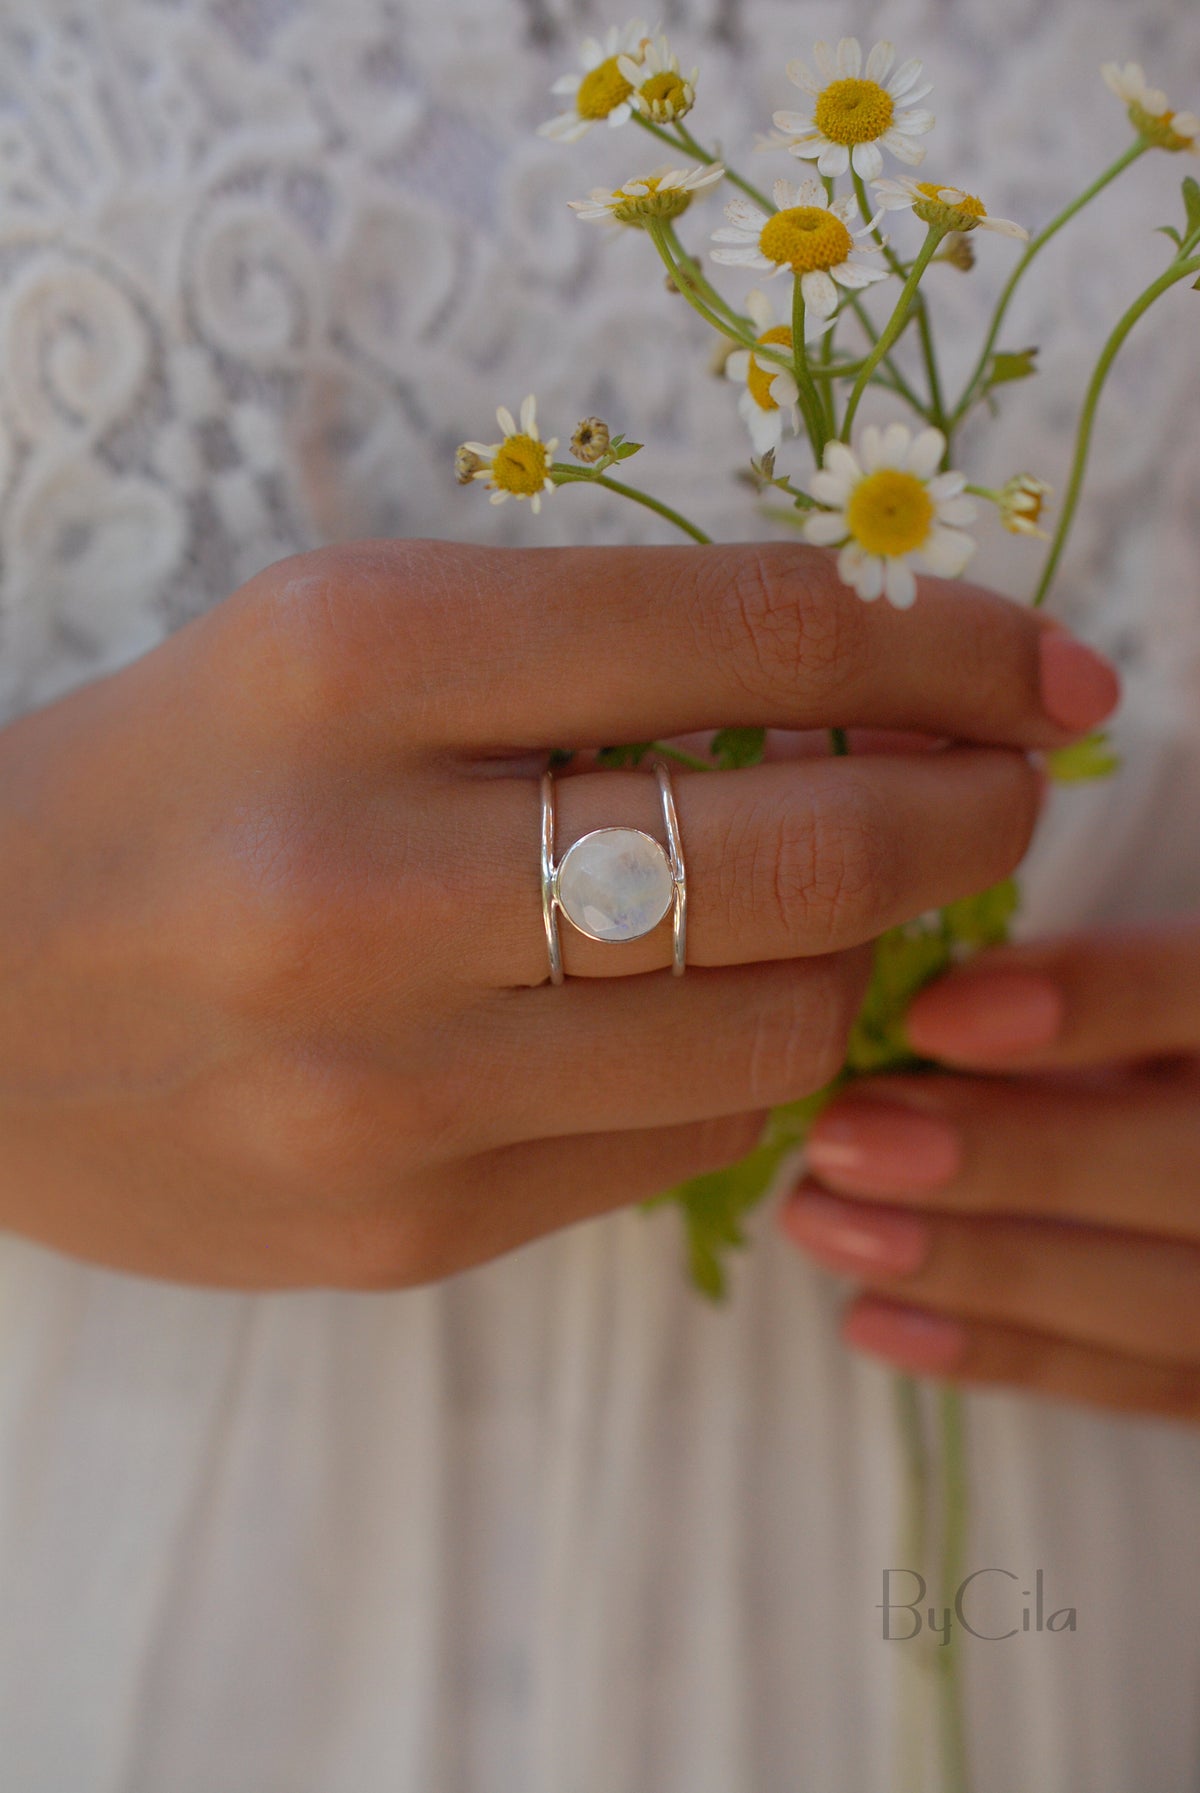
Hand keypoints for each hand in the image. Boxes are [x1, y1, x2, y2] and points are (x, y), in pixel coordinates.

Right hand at [0, 538, 1111, 1287]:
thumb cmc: (167, 785)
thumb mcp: (337, 645)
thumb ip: (588, 659)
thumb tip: (870, 700)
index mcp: (346, 658)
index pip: (747, 632)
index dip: (942, 640)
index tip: (1039, 661)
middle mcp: (360, 877)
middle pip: (802, 855)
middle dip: (964, 813)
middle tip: (1004, 791)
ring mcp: (381, 1087)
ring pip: (774, 1032)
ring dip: (859, 958)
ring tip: (837, 908)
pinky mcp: (399, 1232)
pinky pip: (681, 1148)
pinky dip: (745, 1067)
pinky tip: (709, 1014)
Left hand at [781, 919, 1199, 1421]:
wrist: (1195, 1164)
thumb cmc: (1154, 1041)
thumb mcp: (1138, 994)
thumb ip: (1070, 994)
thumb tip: (914, 1016)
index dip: (1087, 1001)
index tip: (929, 1017)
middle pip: (1185, 1166)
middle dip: (1003, 1155)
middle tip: (843, 1139)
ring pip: (1152, 1296)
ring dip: (970, 1264)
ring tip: (821, 1222)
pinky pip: (1130, 1381)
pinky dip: (995, 1351)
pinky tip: (870, 1318)